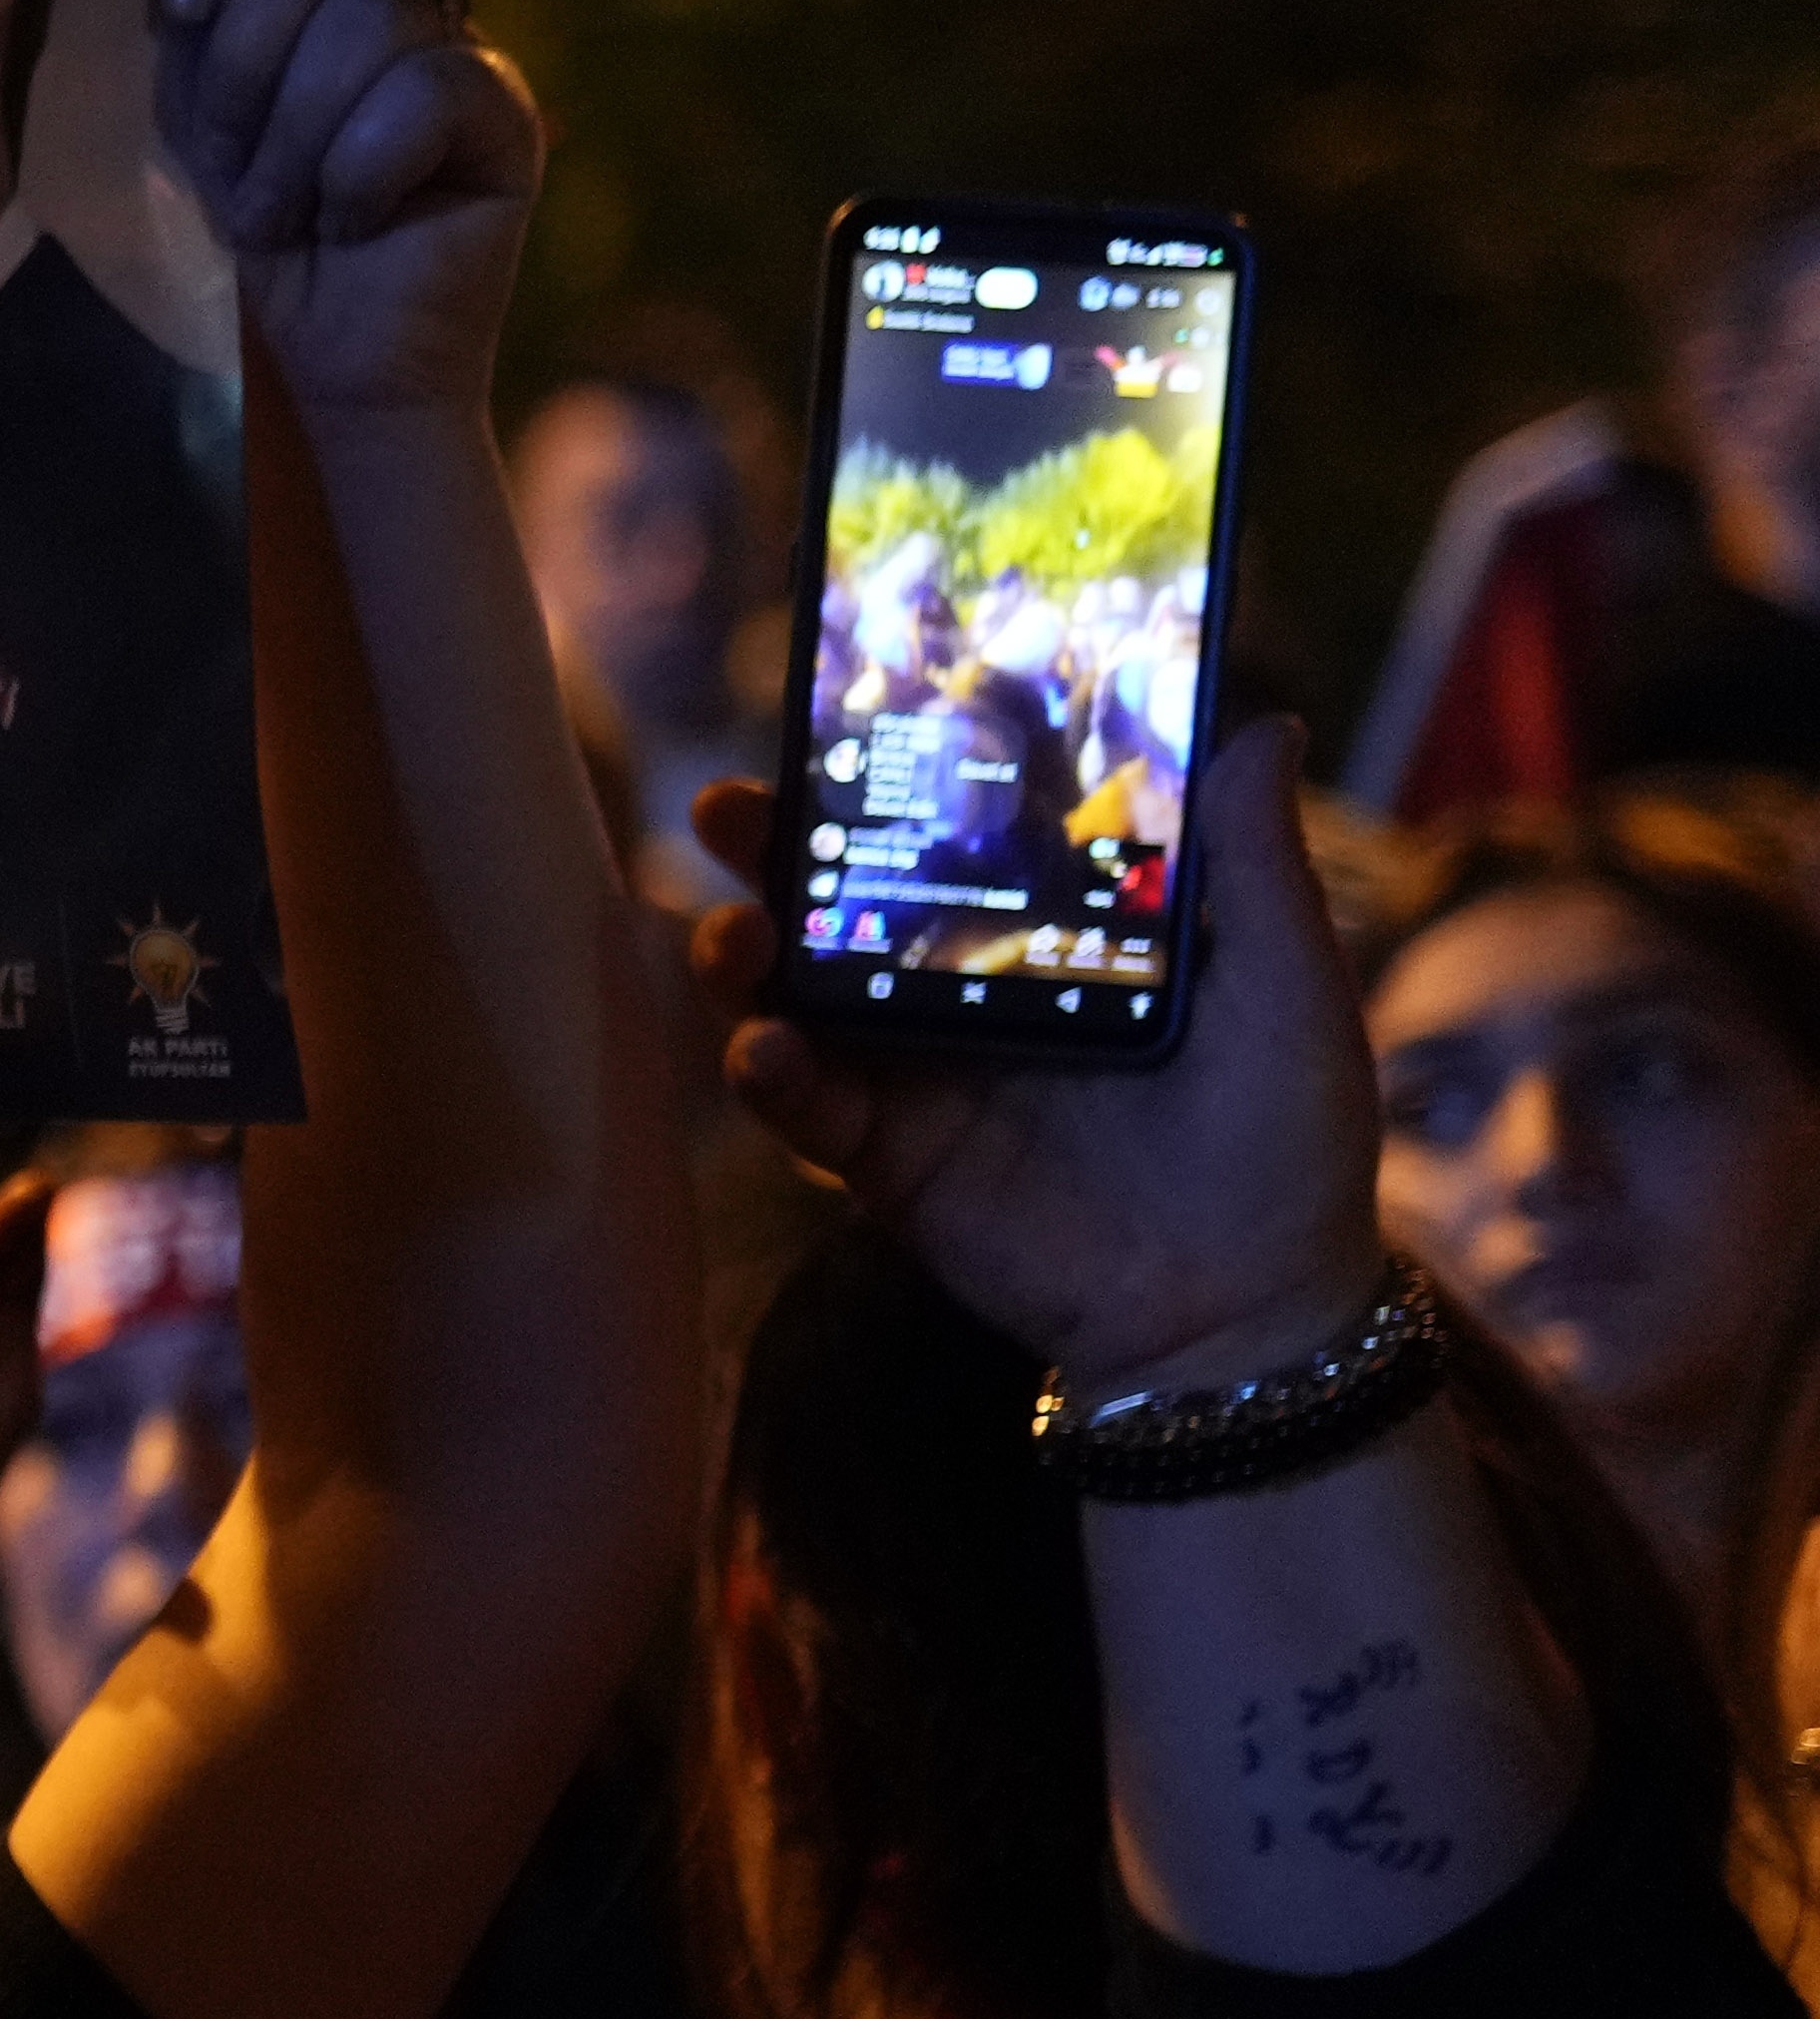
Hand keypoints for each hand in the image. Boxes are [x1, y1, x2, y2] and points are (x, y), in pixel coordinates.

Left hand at [146, 0, 541, 428]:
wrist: (331, 352)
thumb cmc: (256, 234)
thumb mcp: (187, 117)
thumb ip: (184, 17)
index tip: (180, 12)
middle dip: (246, 74)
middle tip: (240, 168)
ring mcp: (448, 43)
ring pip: (366, 22)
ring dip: (298, 144)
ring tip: (292, 213)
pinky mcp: (503, 108)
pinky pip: (425, 91)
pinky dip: (365, 173)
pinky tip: (362, 222)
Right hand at [694, 722, 1386, 1389]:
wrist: (1248, 1308)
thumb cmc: (1286, 1146)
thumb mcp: (1287, 990)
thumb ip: (1256, 866)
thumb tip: (1260, 725)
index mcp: (1054, 936)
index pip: (959, 833)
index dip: (894, 775)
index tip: (846, 710)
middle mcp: (968, 990)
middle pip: (845, 898)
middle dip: (773, 848)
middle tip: (732, 808)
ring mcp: (918, 1072)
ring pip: (795, 992)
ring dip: (742, 951)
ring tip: (732, 934)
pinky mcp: (888, 1156)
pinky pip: (804, 1107)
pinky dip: (767, 1071)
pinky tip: (764, 1047)